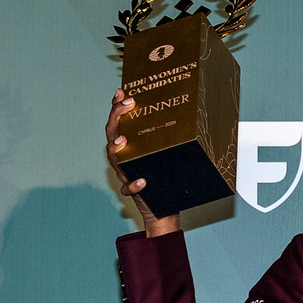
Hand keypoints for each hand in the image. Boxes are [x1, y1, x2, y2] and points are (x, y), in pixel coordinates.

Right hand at [105, 87, 180, 236]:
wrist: (164, 211)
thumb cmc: (167, 178)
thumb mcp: (167, 154)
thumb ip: (170, 138)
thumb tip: (191, 113)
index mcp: (131, 146)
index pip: (119, 122)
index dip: (117, 106)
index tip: (121, 91)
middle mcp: (125, 157)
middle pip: (112, 133)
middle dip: (117, 116)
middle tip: (128, 104)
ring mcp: (126, 173)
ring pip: (114, 159)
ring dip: (116, 149)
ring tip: (122, 141)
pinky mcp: (133, 191)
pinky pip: (128, 188)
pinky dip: (134, 185)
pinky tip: (142, 182)